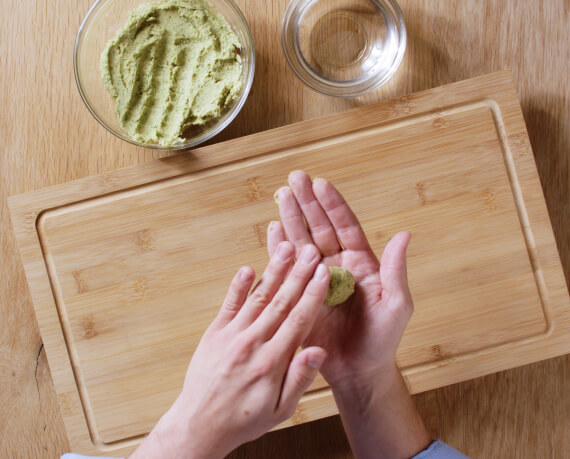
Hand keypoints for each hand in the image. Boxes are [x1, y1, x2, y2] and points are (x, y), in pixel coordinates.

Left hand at [131, 242, 329, 458]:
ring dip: (273, 271)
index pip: (298, 320)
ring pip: (257, 297)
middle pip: (280, 302)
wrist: (200, 424)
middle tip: (309, 251)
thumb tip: (318, 350)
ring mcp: (231, 336)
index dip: (313, 294)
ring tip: (284, 249)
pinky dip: (237, 286)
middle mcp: (252, 344)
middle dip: (297, 274)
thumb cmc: (245, 419)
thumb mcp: (281, 409)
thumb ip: (300, 378)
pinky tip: (247, 268)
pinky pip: (228, 305)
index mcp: (272, 362)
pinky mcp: (214, 333)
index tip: (322, 272)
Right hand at [269, 171, 412, 390]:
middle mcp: (337, 265)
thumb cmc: (382, 339)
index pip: (345, 226)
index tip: (321, 184)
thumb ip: (395, 270)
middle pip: (319, 227)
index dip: (333, 205)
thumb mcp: (396, 305)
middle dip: (307, 203)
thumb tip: (404, 234)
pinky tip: (272, 230)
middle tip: (294, 178)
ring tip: (281, 195)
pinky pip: (288, 268)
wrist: (359, 371)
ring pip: (301, 242)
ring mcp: (316, 279)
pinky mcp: (300, 295)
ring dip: (291, 219)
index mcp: (360, 263)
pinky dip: (279, 250)